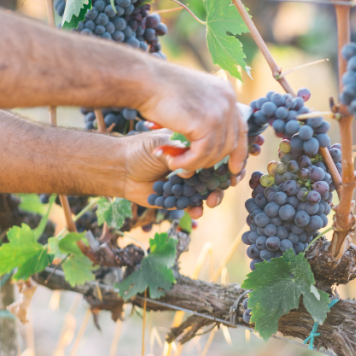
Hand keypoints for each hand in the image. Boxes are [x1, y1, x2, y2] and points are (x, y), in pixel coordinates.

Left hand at [118, 130, 247, 218]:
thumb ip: (180, 154)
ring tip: (211, 202)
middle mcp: (192, 165)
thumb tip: (193, 170)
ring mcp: (186, 183)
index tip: (234, 169)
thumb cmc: (140, 150)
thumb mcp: (162, 144)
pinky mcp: (177, 198)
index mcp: (192, 148)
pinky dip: (195, 209)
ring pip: (207, 192)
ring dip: (213, 197)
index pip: (217, 153)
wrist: (120, 169)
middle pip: (216, 175)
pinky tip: (195, 210)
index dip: (229, 161)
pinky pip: (191, 206)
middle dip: (223, 183)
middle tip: (224, 188)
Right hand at [135, 62, 248, 176]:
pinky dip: (186, 163)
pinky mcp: (207, 124)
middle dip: (213, 161)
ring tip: (174, 163)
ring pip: (214, 152)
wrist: (146, 80)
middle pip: (230, 143)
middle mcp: (228, 101)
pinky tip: (172, 162)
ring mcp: (220, 112)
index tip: (234, 169)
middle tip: (193, 169)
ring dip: (194, 163)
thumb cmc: (159, 88)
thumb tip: (210, 142)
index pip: (240, 128)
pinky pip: (201, 154)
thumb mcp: (191, 98)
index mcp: (226, 93)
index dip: (238, 151)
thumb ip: (204, 115)